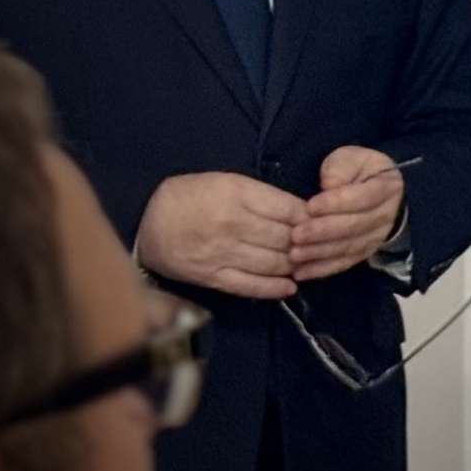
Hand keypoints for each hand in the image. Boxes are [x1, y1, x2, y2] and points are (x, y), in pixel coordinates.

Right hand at [137, 172, 309, 298]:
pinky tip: (289, 286)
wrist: (148, 223)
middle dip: (307, 243)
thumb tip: (302, 213)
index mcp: (237, 194)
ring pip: (272, 262)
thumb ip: (263, 196)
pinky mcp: (212, 277)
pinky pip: (250, 286)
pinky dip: (274, 288)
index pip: (290, 210)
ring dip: (295, 265)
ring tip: (305, 263)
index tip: (323, 222)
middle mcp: (231, 224)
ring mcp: (221, 253)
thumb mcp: (229, 182)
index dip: (312, 219)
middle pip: (285, 238)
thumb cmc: (193, 197)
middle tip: (318, 246)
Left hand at [290, 147, 408, 282]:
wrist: (372, 188)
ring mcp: (378, 237)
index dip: (337, 203)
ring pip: (350, 248)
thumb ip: (340, 168)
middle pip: (356, 226)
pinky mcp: (365, 252)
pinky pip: (345, 264)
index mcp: (387, 186)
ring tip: (295, 255)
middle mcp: (387, 215)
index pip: (364, 197)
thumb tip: (329, 185)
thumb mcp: (350, 158)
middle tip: (296, 235)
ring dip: (321, 253)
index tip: (311, 207)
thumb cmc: (356, 171)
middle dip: (324, 232)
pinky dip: (323, 270)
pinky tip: (301, 273)